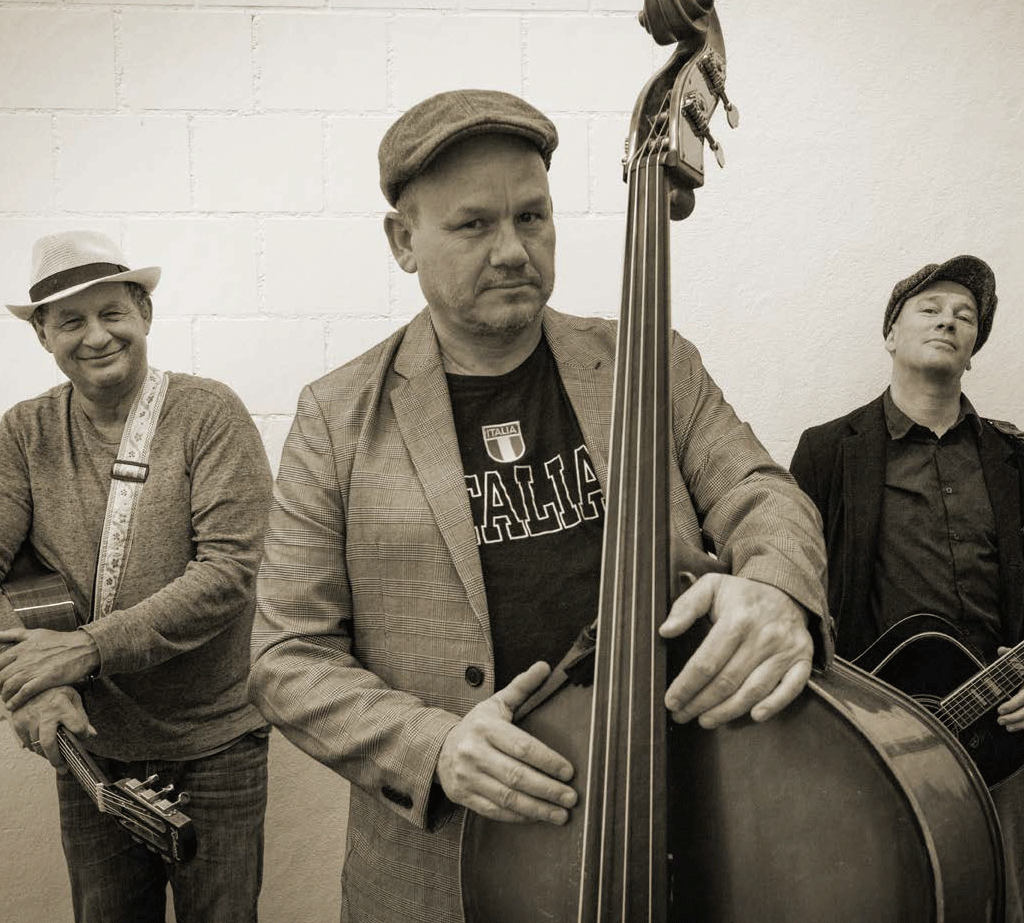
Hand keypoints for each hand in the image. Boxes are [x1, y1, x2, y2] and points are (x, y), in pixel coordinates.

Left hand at [0, 627, 99, 709]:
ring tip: (8, 700)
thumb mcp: (36, 633)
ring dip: (5, 696)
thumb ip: (14, 634)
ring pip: (9, 686)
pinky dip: (15, 701)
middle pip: (1, 677)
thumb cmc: (61, 641)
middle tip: (3, 692)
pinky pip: (23, 693)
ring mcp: (34, 669)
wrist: (85, 647)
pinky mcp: (45, 679)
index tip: (0, 680)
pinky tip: (14, 705)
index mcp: (21, 648)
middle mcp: (25, 659)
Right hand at [7, 685, 96, 771]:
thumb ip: (82, 717)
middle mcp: (44, 714)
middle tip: (63, 768)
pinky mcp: (18, 723)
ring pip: (37, 746)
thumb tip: (92, 735)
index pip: (77, 726)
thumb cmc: (56, 691)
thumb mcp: (72, 698)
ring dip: (46, 755)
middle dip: (56, 759)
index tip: (84, 737)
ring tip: (55, 757)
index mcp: (62, 705)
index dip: (83, 734)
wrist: (30, 684)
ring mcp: (29, 719)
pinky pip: (27, 743)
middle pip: (49, 743)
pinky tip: (43, 748)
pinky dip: (35, 749)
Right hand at [436, 661, 576, 823]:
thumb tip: (545, 666)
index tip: (569, 771)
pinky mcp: (463, 795)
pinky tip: (536, 817)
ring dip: (537, 808)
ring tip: (561, 814)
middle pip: (516, 775)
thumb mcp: (497, 703)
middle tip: (571, 797)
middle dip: (547, 789)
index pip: (522, 746)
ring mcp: (467, 776)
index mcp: (486, 726)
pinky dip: (517, 816)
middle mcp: (474, 752)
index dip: (547, 761)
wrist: (438, 748)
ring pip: (507, 797)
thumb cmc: (478, 725)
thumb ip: (522, 686)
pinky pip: (493, 810)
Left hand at [660, 574, 813, 728]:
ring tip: (706, 720)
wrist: (786, 589)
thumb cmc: (742, 594)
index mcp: (738, 619)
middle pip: (727, 681)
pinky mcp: (802, 659)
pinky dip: (773, 705)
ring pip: (753, 691)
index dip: (686, 686)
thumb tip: (665, 630)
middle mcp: (763, 636)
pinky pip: (790, 689)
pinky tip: (754, 716)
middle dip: (700, 703)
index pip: (706, 662)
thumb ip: (685, 606)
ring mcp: (785, 650)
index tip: (671, 700)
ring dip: (728, 711)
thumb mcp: (710, 587)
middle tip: (683, 714)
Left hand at [996, 647, 1023, 731]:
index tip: (999, 710)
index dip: (1011, 705)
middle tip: (999, 720)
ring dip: (1018, 724)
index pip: (1022, 698)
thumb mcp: (1023, 661)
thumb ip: (1013, 657)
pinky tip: (1012, 728)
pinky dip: (1022, 726)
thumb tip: (1001, 650)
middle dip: (1013, 717)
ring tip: (1005, 726)